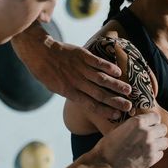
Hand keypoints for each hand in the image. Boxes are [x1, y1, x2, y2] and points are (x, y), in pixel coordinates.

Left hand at [14, 32, 132, 118]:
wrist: (38, 51)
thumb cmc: (46, 71)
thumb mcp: (55, 87)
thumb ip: (70, 93)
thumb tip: (83, 99)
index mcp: (69, 92)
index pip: (90, 105)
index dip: (104, 111)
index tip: (116, 115)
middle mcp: (76, 82)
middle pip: (99, 94)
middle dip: (115, 101)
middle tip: (129, 106)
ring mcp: (79, 68)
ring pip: (101, 79)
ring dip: (116, 85)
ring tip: (128, 90)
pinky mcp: (81, 55)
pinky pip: (97, 62)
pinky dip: (108, 67)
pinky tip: (118, 71)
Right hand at [94, 111, 167, 167]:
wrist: (102, 166)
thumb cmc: (107, 147)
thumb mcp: (118, 129)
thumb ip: (134, 125)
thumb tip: (144, 123)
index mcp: (137, 122)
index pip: (156, 117)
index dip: (152, 121)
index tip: (148, 125)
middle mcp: (146, 132)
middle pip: (163, 128)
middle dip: (157, 131)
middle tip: (150, 136)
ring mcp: (150, 146)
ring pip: (165, 141)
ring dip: (159, 143)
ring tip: (149, 146)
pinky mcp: (151, 159)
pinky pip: (161, 153)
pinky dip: (155, 154)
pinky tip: (145, 155)